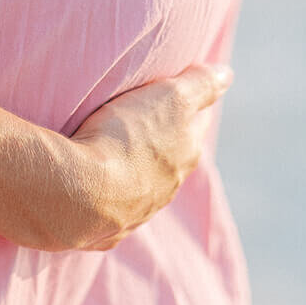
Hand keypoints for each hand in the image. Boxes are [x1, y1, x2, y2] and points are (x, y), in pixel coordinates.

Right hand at [63, 62, 234, 250]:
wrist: (78, 193)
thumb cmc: (125, 138)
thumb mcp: (170, 97)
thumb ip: (201, 84)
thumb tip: (227, 73)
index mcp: (185, 154)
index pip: (196, 124)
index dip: (189, 106)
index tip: (179, 93)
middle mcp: (168, 187)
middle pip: (172, 158)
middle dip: (163, 142)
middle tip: (143, 121)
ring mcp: (137, 213)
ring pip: (144, 187)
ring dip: (135, 172)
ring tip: (115, 154)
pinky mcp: (106, 231)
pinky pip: (112, 211)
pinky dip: (109, 199)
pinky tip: (96, 191)